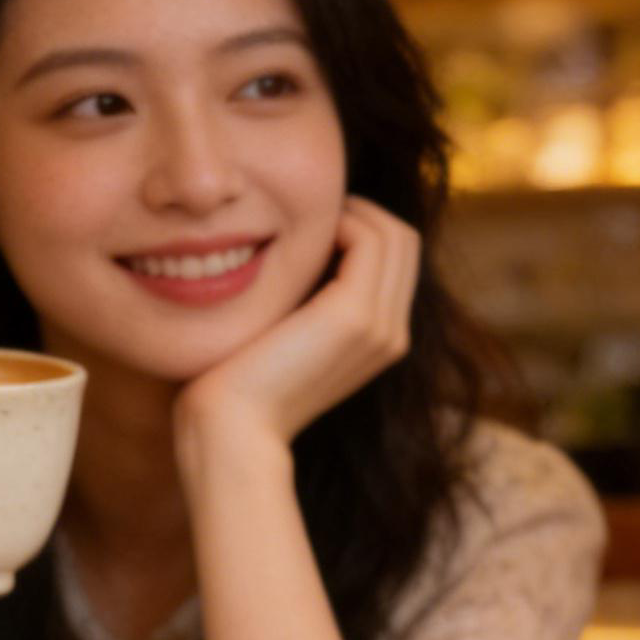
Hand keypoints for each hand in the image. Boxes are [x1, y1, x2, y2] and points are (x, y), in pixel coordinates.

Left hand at [172, 197, 419, 465]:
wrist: (234, 426)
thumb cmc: (243, 382)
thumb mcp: (289, 333)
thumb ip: (310, 299)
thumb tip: (302, 249)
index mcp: (384, 340)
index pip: (398, 258)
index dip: (363, 228)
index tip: (313, 228)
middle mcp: (393, 335)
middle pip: (404, 240)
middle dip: (362, 212)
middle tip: (310, 216)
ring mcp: (380, 327)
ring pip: (394, 234)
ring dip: (350, 212)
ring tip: (305, 225)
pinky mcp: (356, 316)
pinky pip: (369, 239)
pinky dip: (339, 220)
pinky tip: (297, 237)